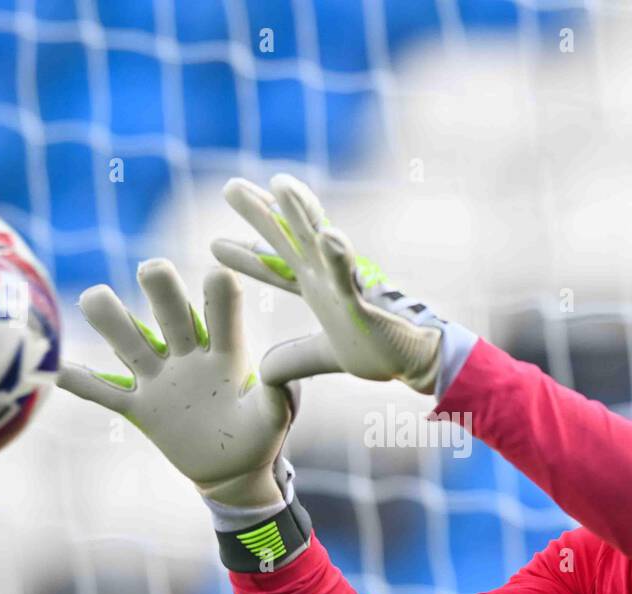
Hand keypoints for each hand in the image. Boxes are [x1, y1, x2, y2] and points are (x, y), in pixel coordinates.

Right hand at [58, 260, 291, 509]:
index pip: (222, 315)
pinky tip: (54, 368)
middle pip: (171, 314)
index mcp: (227, 353)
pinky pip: (105, 393)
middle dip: (162, 292)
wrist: (233, 470)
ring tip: (95, 298)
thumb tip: (276, 373)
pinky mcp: (141, 408)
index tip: (219, 274)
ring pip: (130, 342)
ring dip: (113, 321)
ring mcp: (161, 379)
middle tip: (152, 270)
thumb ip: (275, 396)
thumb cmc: (260, 436)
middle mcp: (189, 356)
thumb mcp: (272, 417)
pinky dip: (81, 383)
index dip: (220, 296)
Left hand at [211, 174, 472, 394]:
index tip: (214, 245)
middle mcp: (328, 277)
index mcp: (317, 289)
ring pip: (320, 239)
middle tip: (230, 187)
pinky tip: (330, 235)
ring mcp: (347, 282)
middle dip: (260, 214)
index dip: (246, 256)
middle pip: (288, 239)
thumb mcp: (323, 358)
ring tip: (280, 182)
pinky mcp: (366, 297)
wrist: (417, 360)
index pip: (274, 268)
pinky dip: (340, 254)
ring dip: (301, 211)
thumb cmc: (380, 351)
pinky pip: (352, 274)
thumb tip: (264, 372)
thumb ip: (295, 359)